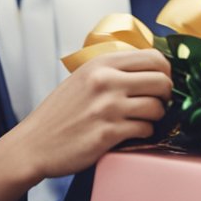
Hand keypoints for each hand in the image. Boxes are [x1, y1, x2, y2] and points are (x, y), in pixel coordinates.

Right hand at [14, 49, 170, 178]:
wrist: (35, 143)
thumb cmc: (60, 112)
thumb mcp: (83, 77)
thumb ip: (112, 70)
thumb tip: (150, 68)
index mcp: (101, 63)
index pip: (153, 57)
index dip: (165, 71)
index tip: (161, 81)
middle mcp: (106, 81)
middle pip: (161, 81)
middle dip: (165, 94)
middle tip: (157, 102)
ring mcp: (108, 108)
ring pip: (157, 107)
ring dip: (156, 116)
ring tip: (142, 119)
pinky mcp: (109, 134)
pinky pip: (145, 129)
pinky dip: (144, 132)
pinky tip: (131, 132)